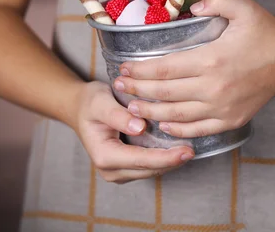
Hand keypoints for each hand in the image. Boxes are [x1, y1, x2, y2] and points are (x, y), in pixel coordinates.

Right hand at [71, 81, 194, 183]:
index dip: (166, 157)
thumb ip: (117, 115)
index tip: (186, 151)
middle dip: (172, 161)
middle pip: (149, 169)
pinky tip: (178, 147)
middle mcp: (111, 169)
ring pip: (151, 171)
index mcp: (104, 155)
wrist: (80, 107)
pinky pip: (149, 166)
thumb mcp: (99, 102)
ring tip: (190, 149)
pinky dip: (163, 158)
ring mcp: (118, 171)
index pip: (141, 160)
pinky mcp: (126, 167)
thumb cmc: (91, 103)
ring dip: (170, 161)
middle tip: (194, 150)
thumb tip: (139, 128)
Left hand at [113, 0, 274, 137]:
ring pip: (176, 115)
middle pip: (164, 94)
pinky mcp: (232, 120)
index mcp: (211, 59)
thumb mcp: (242, 7)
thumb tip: (191, 6)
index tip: (124, 69)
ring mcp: (223, 107)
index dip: (140, 71)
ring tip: (133, 108)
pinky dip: (178, 130)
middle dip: (137, 91)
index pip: (164, 69)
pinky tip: (164, 124)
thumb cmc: (265, 32)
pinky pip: (199, 129)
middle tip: (120, 88)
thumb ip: (215, 0)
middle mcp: (213, 88)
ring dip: (151, 112)